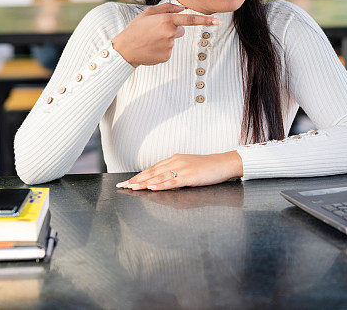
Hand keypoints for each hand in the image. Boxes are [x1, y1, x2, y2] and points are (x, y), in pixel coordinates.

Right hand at [111, 2, 221, 67]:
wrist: (125, 49)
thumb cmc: (136, 29)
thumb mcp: (148, 13)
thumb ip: (166, 8)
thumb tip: (182, 8)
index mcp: (167, 20)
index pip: (191, 19)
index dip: (206, 20)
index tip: (218, 22)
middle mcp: (170, 33)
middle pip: (181, 30)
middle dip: (172, 29)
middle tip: (154, 31)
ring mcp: (169, 46)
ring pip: (174, 40)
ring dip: (165, 39)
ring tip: (150, 40)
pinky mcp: (167, 56)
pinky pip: (169, 50)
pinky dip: (162, 48)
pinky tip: (151, 48)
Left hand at [116, 151, 243, 190]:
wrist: (224, 163)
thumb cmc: (208, 166)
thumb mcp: (189, 166)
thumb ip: (176, 171)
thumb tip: (164, 179)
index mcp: (175, 159)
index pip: (153, 168)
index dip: (139, 175)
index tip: (128, 182)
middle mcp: (176, 162)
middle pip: (152, 172)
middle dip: (136, 179)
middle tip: (123, 186)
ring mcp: (182, 169)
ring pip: (159, 177)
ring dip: (144, 183)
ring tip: (132, 187)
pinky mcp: (189, 176)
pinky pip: (172, 182)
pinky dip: (160, 185)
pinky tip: (151, 188)